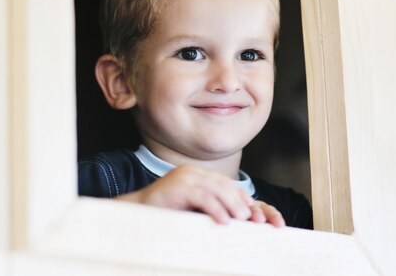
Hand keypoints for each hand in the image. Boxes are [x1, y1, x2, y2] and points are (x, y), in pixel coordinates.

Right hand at [115, 165, 284, 226]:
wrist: (136, 214)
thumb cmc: (165, 215)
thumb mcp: (192, 211)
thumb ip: (209, 210)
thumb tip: (235, 221)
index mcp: (199, 176)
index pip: (227, 185)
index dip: (244, 198)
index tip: (259, 214)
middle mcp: (193, 173)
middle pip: (225, 185)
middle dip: (242, 201)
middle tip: (255, 219)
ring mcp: (185, 176)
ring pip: (216, 188)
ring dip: (232, 205)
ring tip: (243, 219)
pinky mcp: (177, 185)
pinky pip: (201, 196)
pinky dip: (215, 208)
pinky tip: (223, 221)